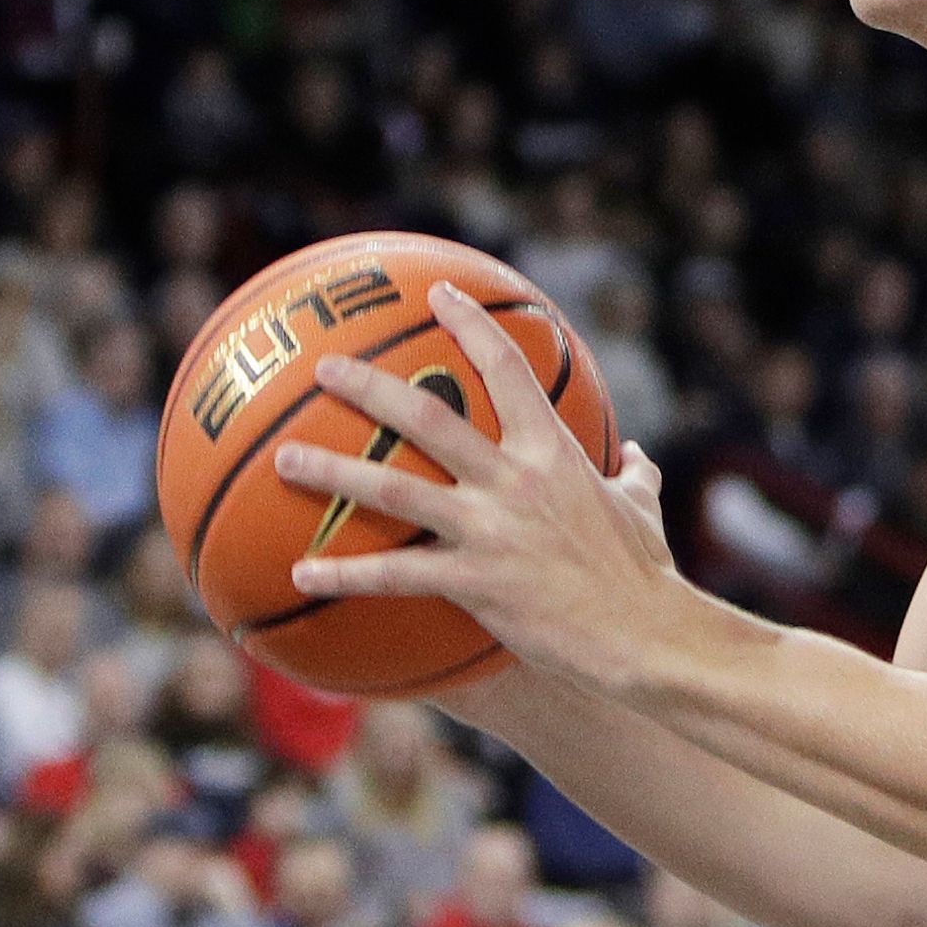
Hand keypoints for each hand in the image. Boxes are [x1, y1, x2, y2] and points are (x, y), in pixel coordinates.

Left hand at [278, 283, 684, 689]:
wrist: (641, 632)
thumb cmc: (643, 570)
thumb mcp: (642, 508)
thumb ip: (633, 474)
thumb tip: (635, 455)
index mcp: (552, 450)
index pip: (507, 368)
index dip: (471, 325)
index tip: (439, 294)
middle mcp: (513, 479)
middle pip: (429, 417)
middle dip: (369, 387)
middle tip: (323, 367)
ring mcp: (489, 530)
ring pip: (394, 489)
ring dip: (332, 472)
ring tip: (283, 460)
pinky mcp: (473, 582)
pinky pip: (396, 574)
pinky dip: (345, 574)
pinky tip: (300, 572)